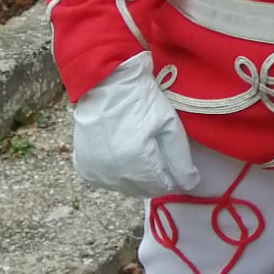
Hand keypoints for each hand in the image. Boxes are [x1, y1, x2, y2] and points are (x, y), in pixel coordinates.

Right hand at [71, 51, 200, 196]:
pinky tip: (124, 159)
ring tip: (145, 158)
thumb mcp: (169, 124)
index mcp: (135, 162)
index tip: (181, 170)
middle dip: (158, 181)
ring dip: (138, 180)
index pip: (162, 186)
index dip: (175, 180)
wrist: (106, 83)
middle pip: (143, 190)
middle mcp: (112, 172)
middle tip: (165, 163)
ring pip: (125, 188)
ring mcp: (95, 170)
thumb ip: (180, 159)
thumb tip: (190, 184)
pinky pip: (106, 182)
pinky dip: (118, 176)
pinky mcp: (83, 166)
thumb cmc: (141, 100)